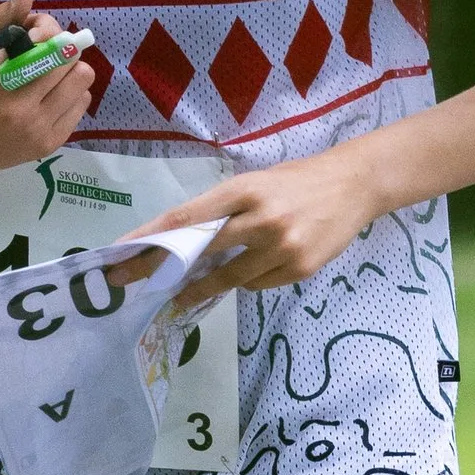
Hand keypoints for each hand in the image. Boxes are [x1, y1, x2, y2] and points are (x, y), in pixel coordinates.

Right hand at [0, 0, 95, 181]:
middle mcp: (19, 106)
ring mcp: (35, 129)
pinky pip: (81, 107)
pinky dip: (71, 94)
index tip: (31, 31)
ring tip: (47, 73)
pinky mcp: (46, 145)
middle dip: (58, 46)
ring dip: (68, 70)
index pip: (46, 40)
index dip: (45, 28)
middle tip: (41, 50)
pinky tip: (50, 94)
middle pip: (69, 59)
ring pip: (82, 82)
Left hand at [134, 140, 383, 299]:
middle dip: (161, 268)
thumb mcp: (254, 182)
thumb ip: (222, 209)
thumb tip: (180, 239)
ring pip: (229, 277)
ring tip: (182, 295)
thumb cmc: (296, 180)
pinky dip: (247, 280)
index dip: (149, 237)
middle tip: (131, 282)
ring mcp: (281, 247)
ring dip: (202, 286)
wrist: (355, 185)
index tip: (120, 253)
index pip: (186, 217)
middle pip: (199, 251)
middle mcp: (260, 218)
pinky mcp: (299, 269)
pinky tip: (250, 270)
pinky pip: (257, 284)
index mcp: (243, 189)